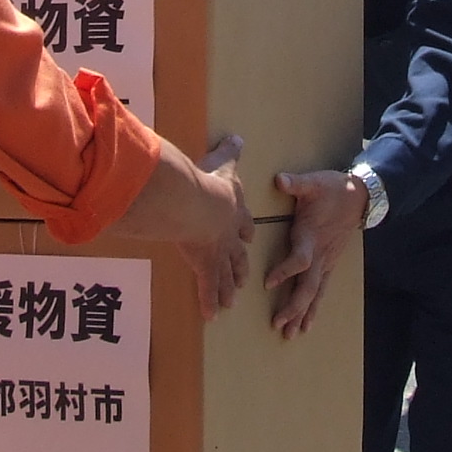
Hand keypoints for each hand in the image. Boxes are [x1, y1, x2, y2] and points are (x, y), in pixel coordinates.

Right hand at [177, 134, 251, 317]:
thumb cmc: (210, 182)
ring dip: (227, 288)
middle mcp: (230, 235)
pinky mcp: (205, 265)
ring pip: (225, 274)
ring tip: (231, 300)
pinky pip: (207, 288)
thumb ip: (230, 151)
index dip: (245, 230)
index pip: (243, 223)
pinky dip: (209, 302)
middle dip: (239, 265)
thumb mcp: (223, 162)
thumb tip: (237, 136)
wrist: (203, 206)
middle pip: (237, 254)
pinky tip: (210, 316)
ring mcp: (219, 253)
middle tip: (242, 277)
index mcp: (235, 211)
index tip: (247, 236)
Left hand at [269, 168, 366, 338]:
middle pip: (308, 287)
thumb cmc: (334, 190)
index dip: (285, 271)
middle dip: (293, 307)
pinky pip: (320, 291)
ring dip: (302, 314)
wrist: (360, 197)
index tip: (268, 282)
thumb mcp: (314, 182)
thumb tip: (279, 179)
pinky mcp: (329, 265)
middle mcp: (320, 255)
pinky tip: (306, 325)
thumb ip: (296, 183)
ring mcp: (326, 262)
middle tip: (278, 324)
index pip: (299, 260)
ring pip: (315, 294)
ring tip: (290, 334)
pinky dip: (313, 309)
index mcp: (311, 236)